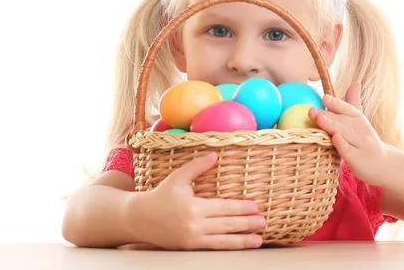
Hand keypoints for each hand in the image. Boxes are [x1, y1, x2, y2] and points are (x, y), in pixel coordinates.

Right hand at [127, 153, 264, 249]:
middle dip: (246, 224)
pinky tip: (239, 246)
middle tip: (263, 222)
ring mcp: (192, 239)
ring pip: (222, 240)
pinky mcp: (189, 247)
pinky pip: (213, 248)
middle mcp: (194, 224)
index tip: (255, 206)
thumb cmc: (160, 195)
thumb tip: (215, 155)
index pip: (223, 207)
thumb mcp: (178, 177)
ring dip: (242, 240)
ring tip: (258, 240)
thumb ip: (197, 166)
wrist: (140, 218)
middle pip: (226, 224)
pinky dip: (228, 247)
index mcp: (193, 207)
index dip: (240, 207)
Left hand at [308, 82, 387, 186]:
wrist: (383, 164)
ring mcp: (360, 145)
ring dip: (331, 126)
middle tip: (311, 110)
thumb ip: (353, 102)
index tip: (324, 97)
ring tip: (319, 119)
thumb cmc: (364, 140)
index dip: (336, 103)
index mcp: (358, 119)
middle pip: (342, 121)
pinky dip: (343, 145)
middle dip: (327, 115)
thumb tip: (355, 82)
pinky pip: (350, 151)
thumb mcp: (360, 120)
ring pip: (345, 134)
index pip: (347, 109)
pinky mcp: (359, 159)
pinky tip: (334, 138)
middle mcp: (361, 130)